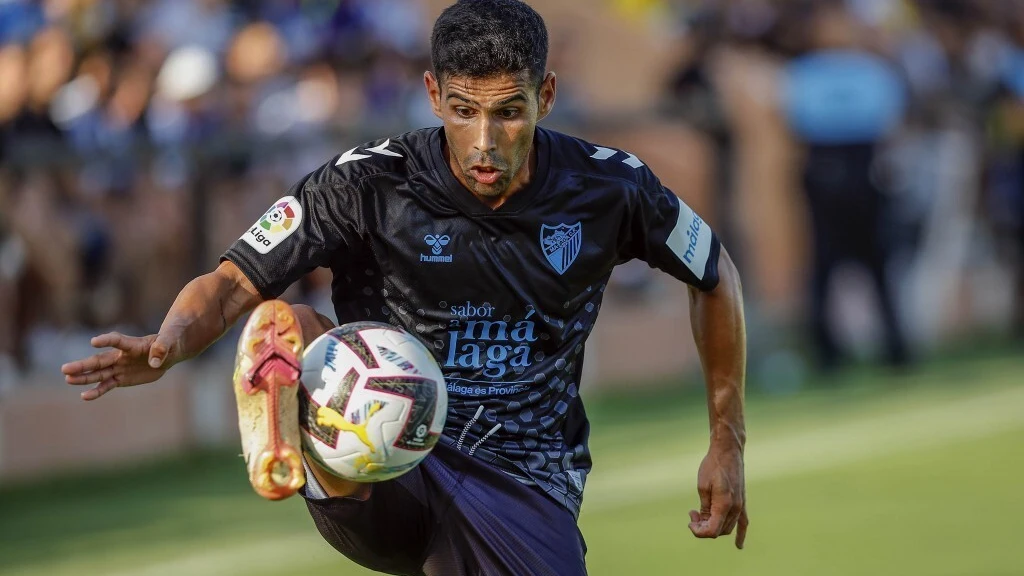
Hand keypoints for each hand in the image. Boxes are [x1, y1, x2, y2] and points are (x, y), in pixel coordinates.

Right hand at [61, 331, 178, 400]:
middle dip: (83, 365)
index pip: (117, 341)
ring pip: (98, 373)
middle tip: (65, 369)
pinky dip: (96, 391)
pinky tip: (84, 396)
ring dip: (84, 377)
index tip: (94, 341)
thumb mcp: (170, 341)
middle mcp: (121, 356)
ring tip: (68, 379)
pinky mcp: (121, 378)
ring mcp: (119, 367)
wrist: (168, 353)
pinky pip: (107, 385)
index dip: (106, 340)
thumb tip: (155, 361)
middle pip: (100, 360)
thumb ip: (162, 348)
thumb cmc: (169, 342)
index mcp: (132, 344)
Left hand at [688, 447, 748, 548]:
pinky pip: (743, 523)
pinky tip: (739, 546)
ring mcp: (741, 505)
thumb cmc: (713, 465)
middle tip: (693, 513)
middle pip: (719, 531)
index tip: (690, 520)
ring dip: (714, 526)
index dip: (698, 531)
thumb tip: (704, 521)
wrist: (728, 451)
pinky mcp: (742, 501)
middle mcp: (735, 508)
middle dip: (704, 527)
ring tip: (701, 514)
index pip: (712, 531)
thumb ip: (704, 507)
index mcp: (724, 505)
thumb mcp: (702, 486)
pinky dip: (741, 534)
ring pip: (728, 528)